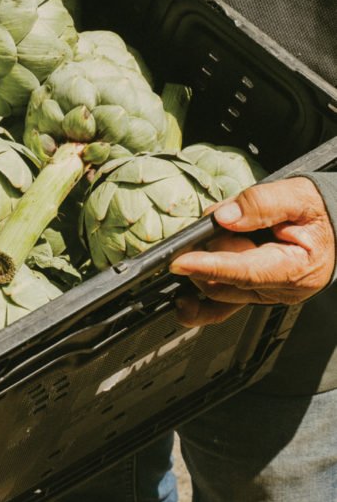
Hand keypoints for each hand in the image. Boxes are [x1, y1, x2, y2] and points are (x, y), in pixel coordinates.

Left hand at [169, 177, 335, 327]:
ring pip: (220, 292)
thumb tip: (224, 217)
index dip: (210, 266)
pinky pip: (224, 306)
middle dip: (210, 252)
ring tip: (224, 234)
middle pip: (227, 281)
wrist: (333, 229)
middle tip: (221, 221)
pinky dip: (201, 306)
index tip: (180, 262)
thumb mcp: (298, 196)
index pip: (246, 271)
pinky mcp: (255, 293)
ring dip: (207, 265)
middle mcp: (280, 290)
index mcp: (295, 268)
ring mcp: (266, 295)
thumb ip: (261, 203)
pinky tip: (183, 304)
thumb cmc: (317, 213)